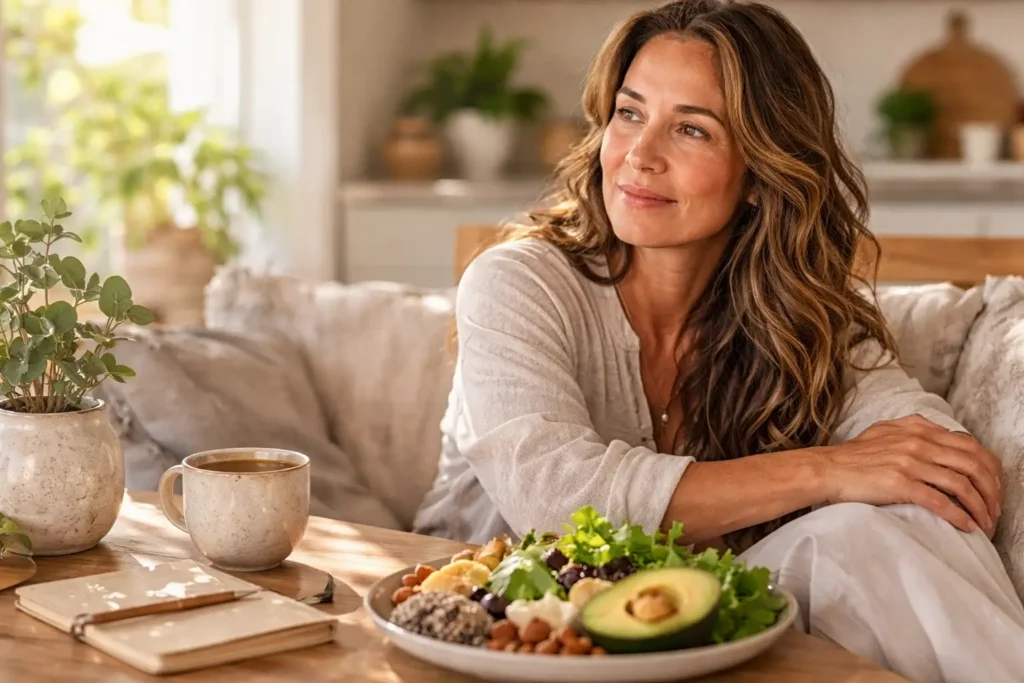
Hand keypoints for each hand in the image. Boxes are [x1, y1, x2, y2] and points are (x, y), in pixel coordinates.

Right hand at [820, 414, 1002, 536]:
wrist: (825, 469)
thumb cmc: (852, 456)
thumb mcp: (884, 431)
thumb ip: (912, 429)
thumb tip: (938, 433)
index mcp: (918, 428)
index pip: (971, 445)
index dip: (990, 469)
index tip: (994, 489)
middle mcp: (918, 441)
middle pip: (974, 465)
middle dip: (992, 491)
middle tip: (995, 511)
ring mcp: (910, 462)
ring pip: (962, 485)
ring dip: (980, 508)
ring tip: (985, 524)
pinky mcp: (900, 483)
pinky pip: (941, 501)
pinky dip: (959, 516)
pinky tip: (967, 527)